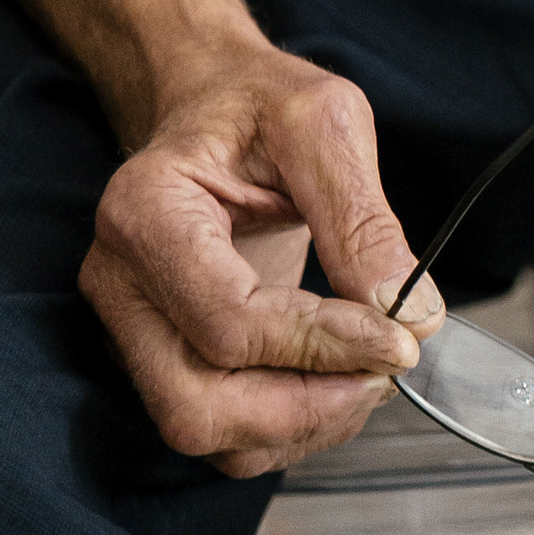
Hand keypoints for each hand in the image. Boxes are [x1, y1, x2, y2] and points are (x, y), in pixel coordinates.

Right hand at [80, 44, 441, 480]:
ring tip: (368, 372)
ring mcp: (131, 329)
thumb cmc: (259, 104)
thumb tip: (413, 316)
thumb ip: (363, 219)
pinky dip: (286, 426)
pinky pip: (219, 430)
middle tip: (385, 370)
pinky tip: (337, 378)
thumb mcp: (323, 123)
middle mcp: (120, 283)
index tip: (400, 338)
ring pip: (204, 431)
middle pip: (195, 405)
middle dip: (304, 408)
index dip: (320, 344)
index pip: (228, 322)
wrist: (213, 105)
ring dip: (300, 425)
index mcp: (145, 210)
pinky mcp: (161, 356)